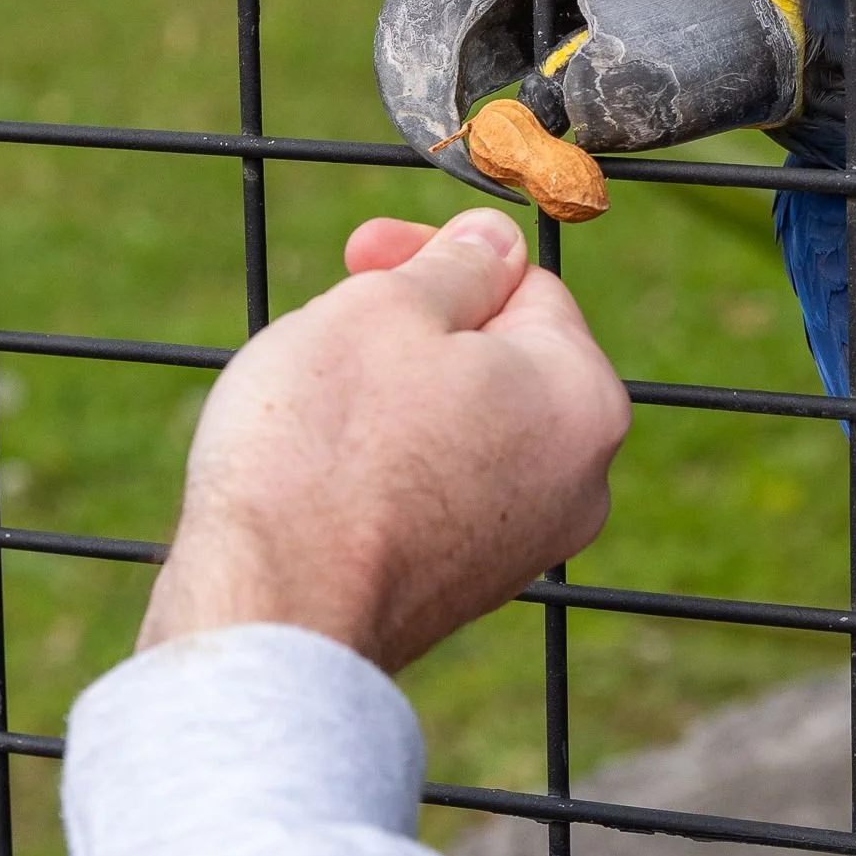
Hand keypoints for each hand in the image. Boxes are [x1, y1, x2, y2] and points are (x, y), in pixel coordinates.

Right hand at [138, 207, 630, 672]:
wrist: (272, 616)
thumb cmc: (329, 448)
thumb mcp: (389, 307)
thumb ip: (458, 263)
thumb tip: (497, 239)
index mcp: (582, 397)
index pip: (525, 283)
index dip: (439, 254)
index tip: (362, 251)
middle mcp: (580, 478)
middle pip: (500, 356)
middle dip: (418, 325)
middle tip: (335, 312)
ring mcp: (526, 541)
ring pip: (463, 420)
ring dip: (396, 390)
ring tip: (317, 393)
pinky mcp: (466, 587)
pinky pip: (438, 486)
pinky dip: (389, 460)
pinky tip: (323, 462)